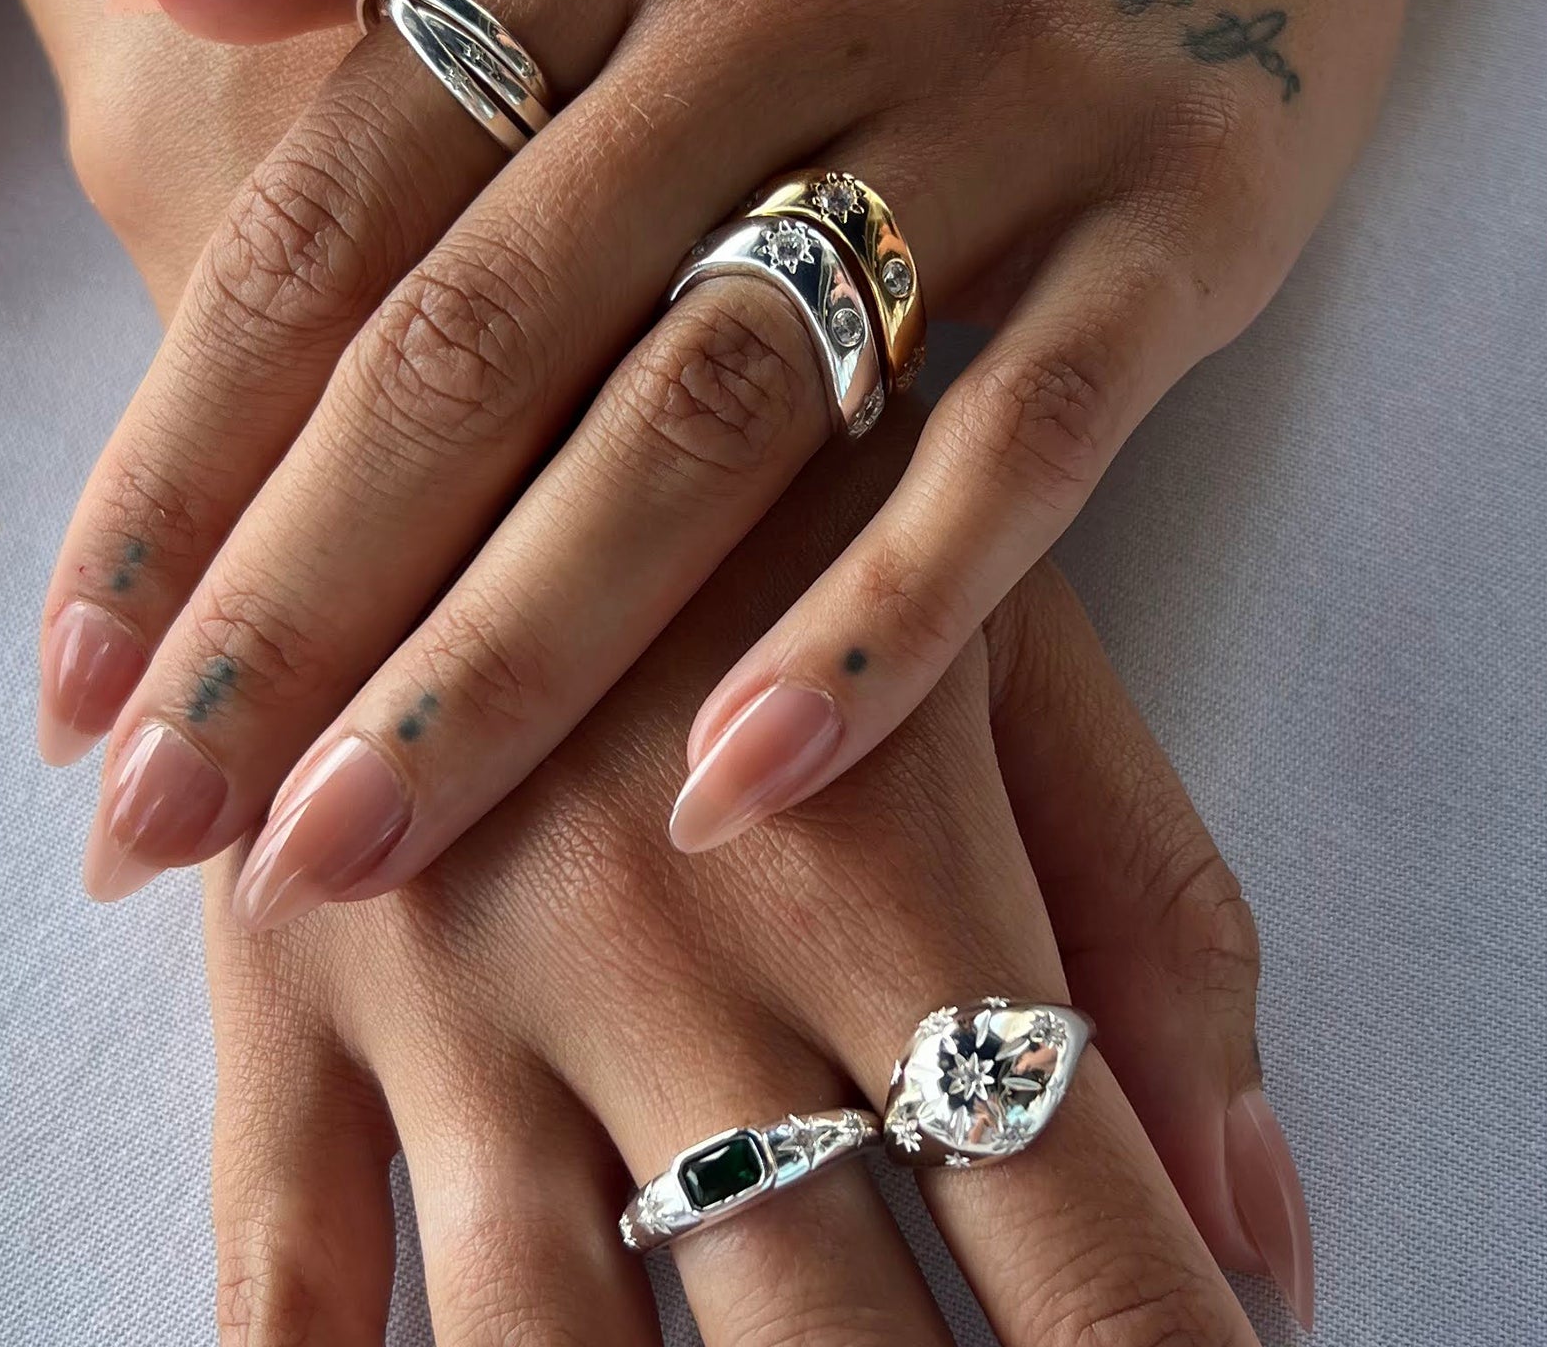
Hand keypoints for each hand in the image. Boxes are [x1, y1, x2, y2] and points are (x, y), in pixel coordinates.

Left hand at [46, 0, 1443, 909]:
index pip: (350, 199)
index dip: (189, 449)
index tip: (79, 672)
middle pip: (496, 336)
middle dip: (304, 605)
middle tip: (162, 828)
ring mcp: (1007, 99)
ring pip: (725, 414)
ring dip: (522, 655)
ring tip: (363, 857)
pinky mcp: (1183, 214)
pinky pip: (1017, 447)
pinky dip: (877, 624)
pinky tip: (732, 785)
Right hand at [203, 420, 1313, 1338]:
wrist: (476, 298)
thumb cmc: (776, 468)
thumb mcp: (997, 631)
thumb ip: (1147, 910)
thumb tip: (1276, 1235)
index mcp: (871, 873)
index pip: (1080, 1239)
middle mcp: (655, 962)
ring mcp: (441, 992)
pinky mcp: (269, 986)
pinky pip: (280, 1289)